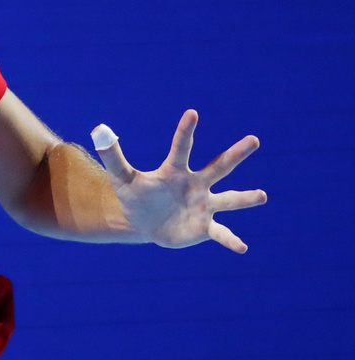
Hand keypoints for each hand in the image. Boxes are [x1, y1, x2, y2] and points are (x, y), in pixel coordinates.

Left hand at [93, 110, 266, 252]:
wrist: (143, 223)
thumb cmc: (135, 195)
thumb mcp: (121, 178)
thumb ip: (112, 156)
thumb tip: (97, 130)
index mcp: (175, 171)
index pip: (181, 148)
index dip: (184, 131)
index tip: (192, 112)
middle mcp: (195, 184)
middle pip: (218, 167)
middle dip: (235, 154)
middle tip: (254, 139)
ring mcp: (203, 205)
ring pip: (228, 199)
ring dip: (245, 199)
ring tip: (262, 196)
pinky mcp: (204, 227)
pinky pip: (220, 233)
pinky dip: (230, 240)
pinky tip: (242, 247)